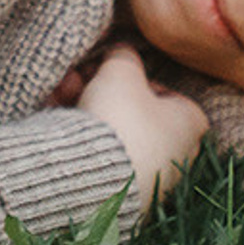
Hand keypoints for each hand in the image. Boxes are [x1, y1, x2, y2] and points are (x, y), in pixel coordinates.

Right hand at [74, 42, 207, 216]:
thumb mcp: (121, 71)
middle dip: (102, 89)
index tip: (114, 69)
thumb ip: (124, 56)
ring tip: (61, 90)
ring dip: (85, 105)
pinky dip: (79, 132)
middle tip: (80, 76)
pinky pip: (99, 152)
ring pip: (113, 129)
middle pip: (134, 110)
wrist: (93, 176)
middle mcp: (176, 154)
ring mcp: (148, 175)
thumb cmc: (120, 119)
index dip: (139, 77)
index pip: (169, 92)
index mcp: (190, 124)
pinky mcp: (120, 191)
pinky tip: (53, 112)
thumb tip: (120, 53)